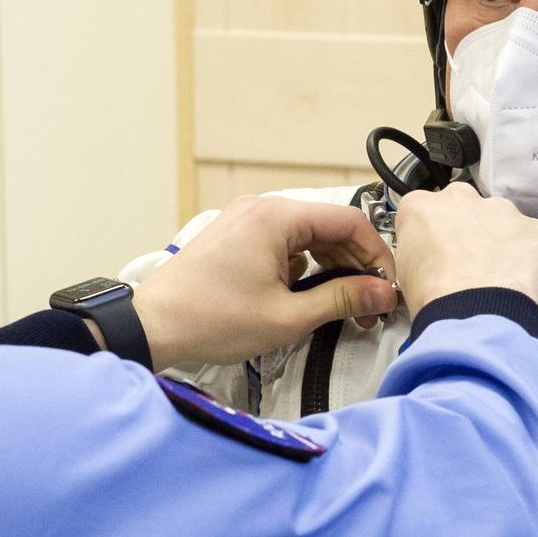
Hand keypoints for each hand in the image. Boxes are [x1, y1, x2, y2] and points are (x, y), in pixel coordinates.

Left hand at [132, 195, 397, 369]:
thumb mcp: (288, 317)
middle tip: (369, 305)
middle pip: (329, 229)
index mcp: (276, 217)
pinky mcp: (237, 238)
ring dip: (330, 270)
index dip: (376, 256)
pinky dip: (303, 268)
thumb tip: (380, 293)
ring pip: (308, 237)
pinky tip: (308, 299)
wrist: (152, 327)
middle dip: (354, 267)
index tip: (386, 285)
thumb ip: (342, 300)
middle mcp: (261, 209)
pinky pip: (284, 245)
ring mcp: (246, 221)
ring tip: (342, 307)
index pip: (349, 222)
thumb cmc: (206, 319)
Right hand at [393, 182, 537, 318]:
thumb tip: (432, 263)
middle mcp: (461, 199)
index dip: (432, 238)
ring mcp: (502, 211)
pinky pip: (533, 241)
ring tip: (499, 281)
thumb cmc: (434, 301)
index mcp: (422, 207)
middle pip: (465, 208)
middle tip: (470, 268)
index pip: (423, 212)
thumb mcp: (404, 277)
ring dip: (501, 244)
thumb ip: (419, 254)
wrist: (476, 316)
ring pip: (502, 222)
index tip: (437, 257)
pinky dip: (529, 260)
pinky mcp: (535, 228)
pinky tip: (523, 285)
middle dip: (469, 231)